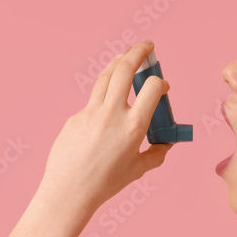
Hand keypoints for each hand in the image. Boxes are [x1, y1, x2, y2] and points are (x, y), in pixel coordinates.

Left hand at [40, 39, 174, 210]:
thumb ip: (156, 153)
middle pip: (125, 69)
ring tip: (126, 56)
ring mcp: (90, 112)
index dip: (160, 83)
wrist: (69, 191)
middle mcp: (112, 114)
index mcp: (133, 127)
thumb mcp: (138, 169)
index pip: (152, 88)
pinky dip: (103, 95)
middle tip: (147, 45)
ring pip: (106, 76)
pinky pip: (92, 101)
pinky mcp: (75, 117)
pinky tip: (107, 103)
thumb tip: (166, 144)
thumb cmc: (106, 183)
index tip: (162, 86)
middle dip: (138, 52)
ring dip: (118, 61)